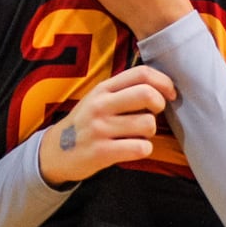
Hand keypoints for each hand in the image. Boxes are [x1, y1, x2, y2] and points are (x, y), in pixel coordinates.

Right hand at [38, 65, 177, 185]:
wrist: (55, 153)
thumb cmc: (87, 124)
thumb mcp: (99, 99)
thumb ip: (124, 90)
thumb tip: (162, 86)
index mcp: (103, 89)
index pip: (141, 73)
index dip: (164, 82)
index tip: (170, 94)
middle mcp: (100, 105)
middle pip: (146, 94)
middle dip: (160, 105)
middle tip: (155, 114)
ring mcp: (99, 128)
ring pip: (147, 124)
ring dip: (150, 132)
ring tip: (138, 135)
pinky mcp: (101, 152)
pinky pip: (140, 148)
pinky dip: (144, 149)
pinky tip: (134, 149)